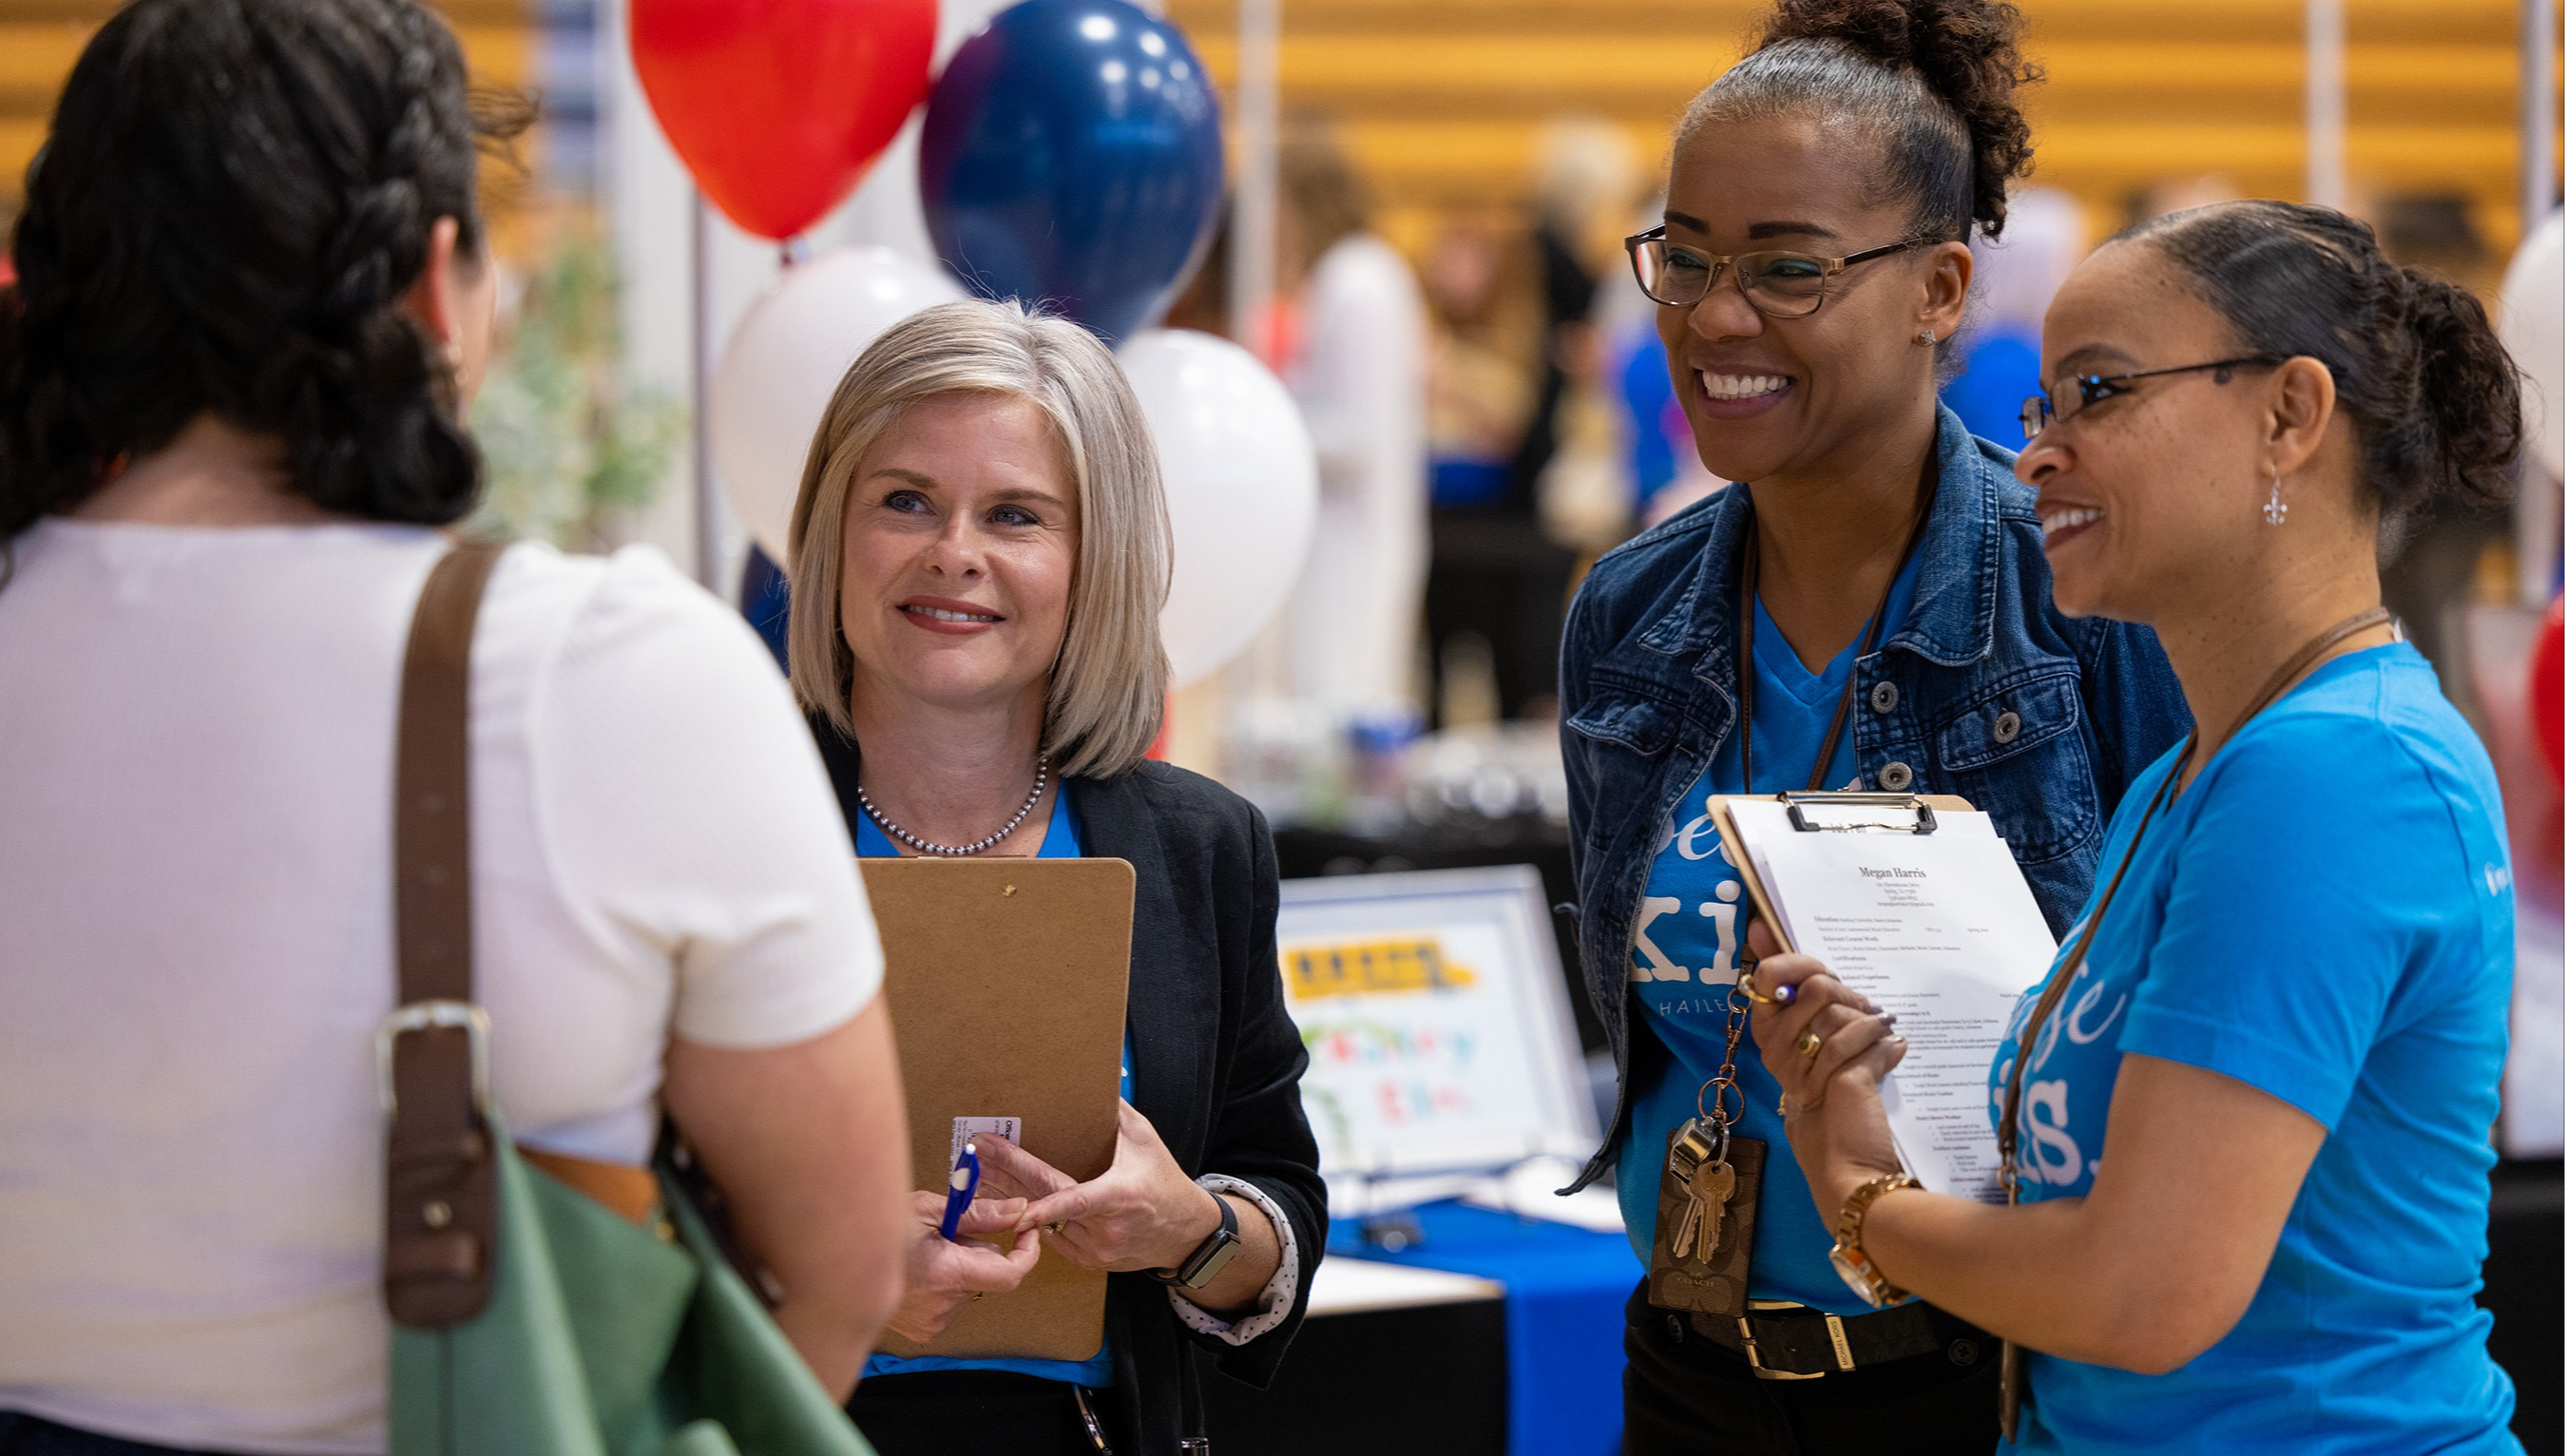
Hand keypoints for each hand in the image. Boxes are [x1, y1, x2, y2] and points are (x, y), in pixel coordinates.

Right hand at [882, 1188, 1041, 1344]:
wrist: (835, 1263)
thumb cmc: (877, 1229)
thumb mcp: (930, 1209)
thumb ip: (980, 1213)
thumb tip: (1019, 1210)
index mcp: (947, 1273)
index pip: (1010, 1273)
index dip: (1026, 1251)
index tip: (1025, 1231)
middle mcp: (944, 1305)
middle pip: (987, 1275)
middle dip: (977, 1249)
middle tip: (947, 1230)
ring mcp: (933, 1322)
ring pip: (969, 1287)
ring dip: (959, 1267)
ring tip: (925, 1250)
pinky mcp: (924, 1331)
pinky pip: (952, 1302)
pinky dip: (944, 1284)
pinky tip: (918, 1270)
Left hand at [975, 1100, 1222, 1273]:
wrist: (1185, 1232)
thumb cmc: (1164, 1180)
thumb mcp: (1146, 1140)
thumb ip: (1118, 1112)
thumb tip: (1100, 1080)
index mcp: (1120, 1196)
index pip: (1076, 1201)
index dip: (1044, 1206)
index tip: (1011, 1202)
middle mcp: (1106, 1228)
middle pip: (1046, 1206)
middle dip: (1006, 1179)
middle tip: (976, 1157)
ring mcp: (1096, 1250)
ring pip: (1043, 1226)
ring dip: (1009, 1201)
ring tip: (978, 1178)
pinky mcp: (1089, 1262)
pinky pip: (1052, 1239)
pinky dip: (1029, 1221)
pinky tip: (1002, 1201)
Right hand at [1744, 920, 1909, 1215]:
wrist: (1849, 1170)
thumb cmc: (1835, 1106)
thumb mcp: (1819, 1049)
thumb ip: (1805, 996)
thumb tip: (1767, 929)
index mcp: (1767, 1039)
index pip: (1770, 977)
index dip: (1795, 964)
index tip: (1818, 971)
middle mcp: (1777, 1050)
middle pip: (1816, 987)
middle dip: (1848, 997)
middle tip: (1862, 1017)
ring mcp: (1803, 1065)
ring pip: (1843, 1009)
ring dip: (1870, 1021)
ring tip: (1877, 1038)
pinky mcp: (1838, 1078)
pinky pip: (1868, 1035)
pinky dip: (1888, 1042)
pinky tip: (1895, 1050)